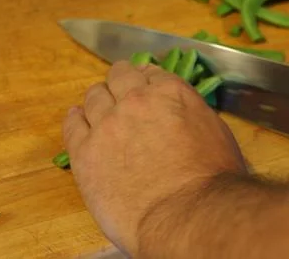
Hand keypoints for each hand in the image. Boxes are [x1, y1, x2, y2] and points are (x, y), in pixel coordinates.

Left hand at [62, 61, 246, 255]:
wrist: (186, 215)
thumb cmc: (211, 180)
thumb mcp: (215, 133)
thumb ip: (191, 115)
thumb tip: (179, 115)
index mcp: (170, 93)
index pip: (150, 73)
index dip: (144, 78)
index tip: (141, 85)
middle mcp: (135, 101)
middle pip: (119, 76)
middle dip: (120, 80)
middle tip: (119, 90)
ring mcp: (107, 124)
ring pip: (94, 96)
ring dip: (99, 98)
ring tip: (98, 107)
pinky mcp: (85, 152)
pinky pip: (73, 125)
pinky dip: (75, 118)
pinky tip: (77, 118)